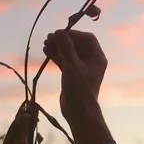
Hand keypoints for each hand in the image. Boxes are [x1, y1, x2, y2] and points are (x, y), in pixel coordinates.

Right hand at [43, 29, 111, 143]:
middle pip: (77, 44)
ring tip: (46, 44)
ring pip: (69, 52)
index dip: (73, 34)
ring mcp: (81, 68)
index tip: (59, 34)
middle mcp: (91, 61)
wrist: (78, 112)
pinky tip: (46, 51)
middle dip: (63, 40)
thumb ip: (66, 47)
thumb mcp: (72, 65)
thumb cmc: (79, 88)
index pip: (87, 38)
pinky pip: (64, 60)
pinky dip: (56, 55)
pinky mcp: (72, 74)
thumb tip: (59, 32)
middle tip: (49, 38)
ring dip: (58, 47)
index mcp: (97, 57)